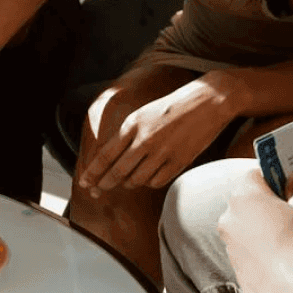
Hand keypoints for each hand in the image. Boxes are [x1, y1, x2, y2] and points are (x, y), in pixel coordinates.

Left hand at [78, 79, 231, 193]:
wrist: (208, 101)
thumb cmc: (173, 106)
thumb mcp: (144, 114)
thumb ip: (129, 134)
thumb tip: (114, 158)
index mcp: (133, 124)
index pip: (106, 155)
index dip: (93, 172)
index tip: (84, 183)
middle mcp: (144, 140)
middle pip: (117, 172)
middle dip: (104, 184)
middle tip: (97, 191)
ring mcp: (162, 152)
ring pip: (136, 180)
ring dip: (129, 183)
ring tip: (127, 180)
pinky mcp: (179, 162)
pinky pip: (156, 182)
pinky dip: (148, 183)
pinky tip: (148, 178)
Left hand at [217, 170, 292, 292]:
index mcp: (245, 196)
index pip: (255, 174)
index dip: (275, 176)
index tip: (292, 183)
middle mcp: (229, 218)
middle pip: (249, 201)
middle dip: (269, 203)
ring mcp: (229, 246)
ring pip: (248, 228)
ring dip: (266, 229)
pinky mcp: (235, 270)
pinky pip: (250, 252)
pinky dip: (264, 252)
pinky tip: (287, 262)